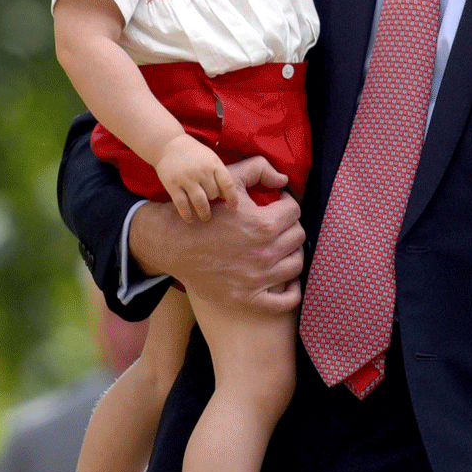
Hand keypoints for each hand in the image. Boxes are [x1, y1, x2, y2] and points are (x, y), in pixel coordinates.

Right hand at [129, 155, 304, 312]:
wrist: (174, 243)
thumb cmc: (204, 211)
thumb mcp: (228, 180)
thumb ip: (259, 169)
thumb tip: (284, 180)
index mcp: (263, 224)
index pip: (294, 211)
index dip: (287, 204)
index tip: (279, 205)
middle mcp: (264, 253)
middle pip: (297, 236)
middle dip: (290, 226)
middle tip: (278, 225)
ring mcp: (257, 279)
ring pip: (296, 264)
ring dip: (292, 253)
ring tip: (282, 247)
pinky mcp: (248, 299)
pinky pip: (285, 302)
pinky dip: (293, 292)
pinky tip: (289, 281)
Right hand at [155, 134, 238, 221]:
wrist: (168, 144)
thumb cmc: (194, 153)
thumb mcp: (210, 158)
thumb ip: (219, 175)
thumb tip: (227, 197)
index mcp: (213, 163)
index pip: (228, 184)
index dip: (233, 199)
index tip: (233, 209)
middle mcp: (201, 171)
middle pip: (213, 194)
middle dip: (213, 201)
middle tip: (211, 204)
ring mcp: (186, 178)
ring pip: (200, 201)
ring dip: (204, 213)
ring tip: (205, 217)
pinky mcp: (172, 184)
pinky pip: (182, 204)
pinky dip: (187, 214)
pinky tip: (190, 219)